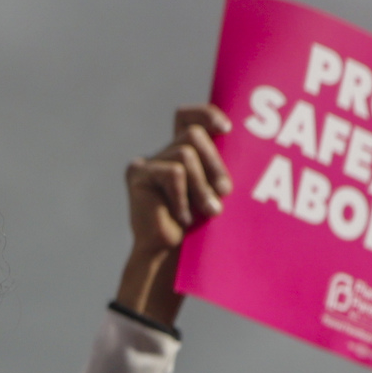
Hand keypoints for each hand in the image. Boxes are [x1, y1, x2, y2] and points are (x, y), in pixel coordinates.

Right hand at [117, 104, 232, 326]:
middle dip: (214, 162)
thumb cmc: (199, 229)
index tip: (226, 129)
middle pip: (193, 134)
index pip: (188, 116)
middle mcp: (164, 153)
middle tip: (225, 191)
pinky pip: (173, 174)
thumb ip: (218, 167)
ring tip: (207, 211)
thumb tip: (234, 140)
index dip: (206, 113)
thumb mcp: (214, 192)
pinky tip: (181, 219)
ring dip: (202, 185)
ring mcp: (148, 162)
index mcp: (183, 152)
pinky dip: (184, 198)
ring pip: (185, 154)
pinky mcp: (137, 174)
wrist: (171, 259)